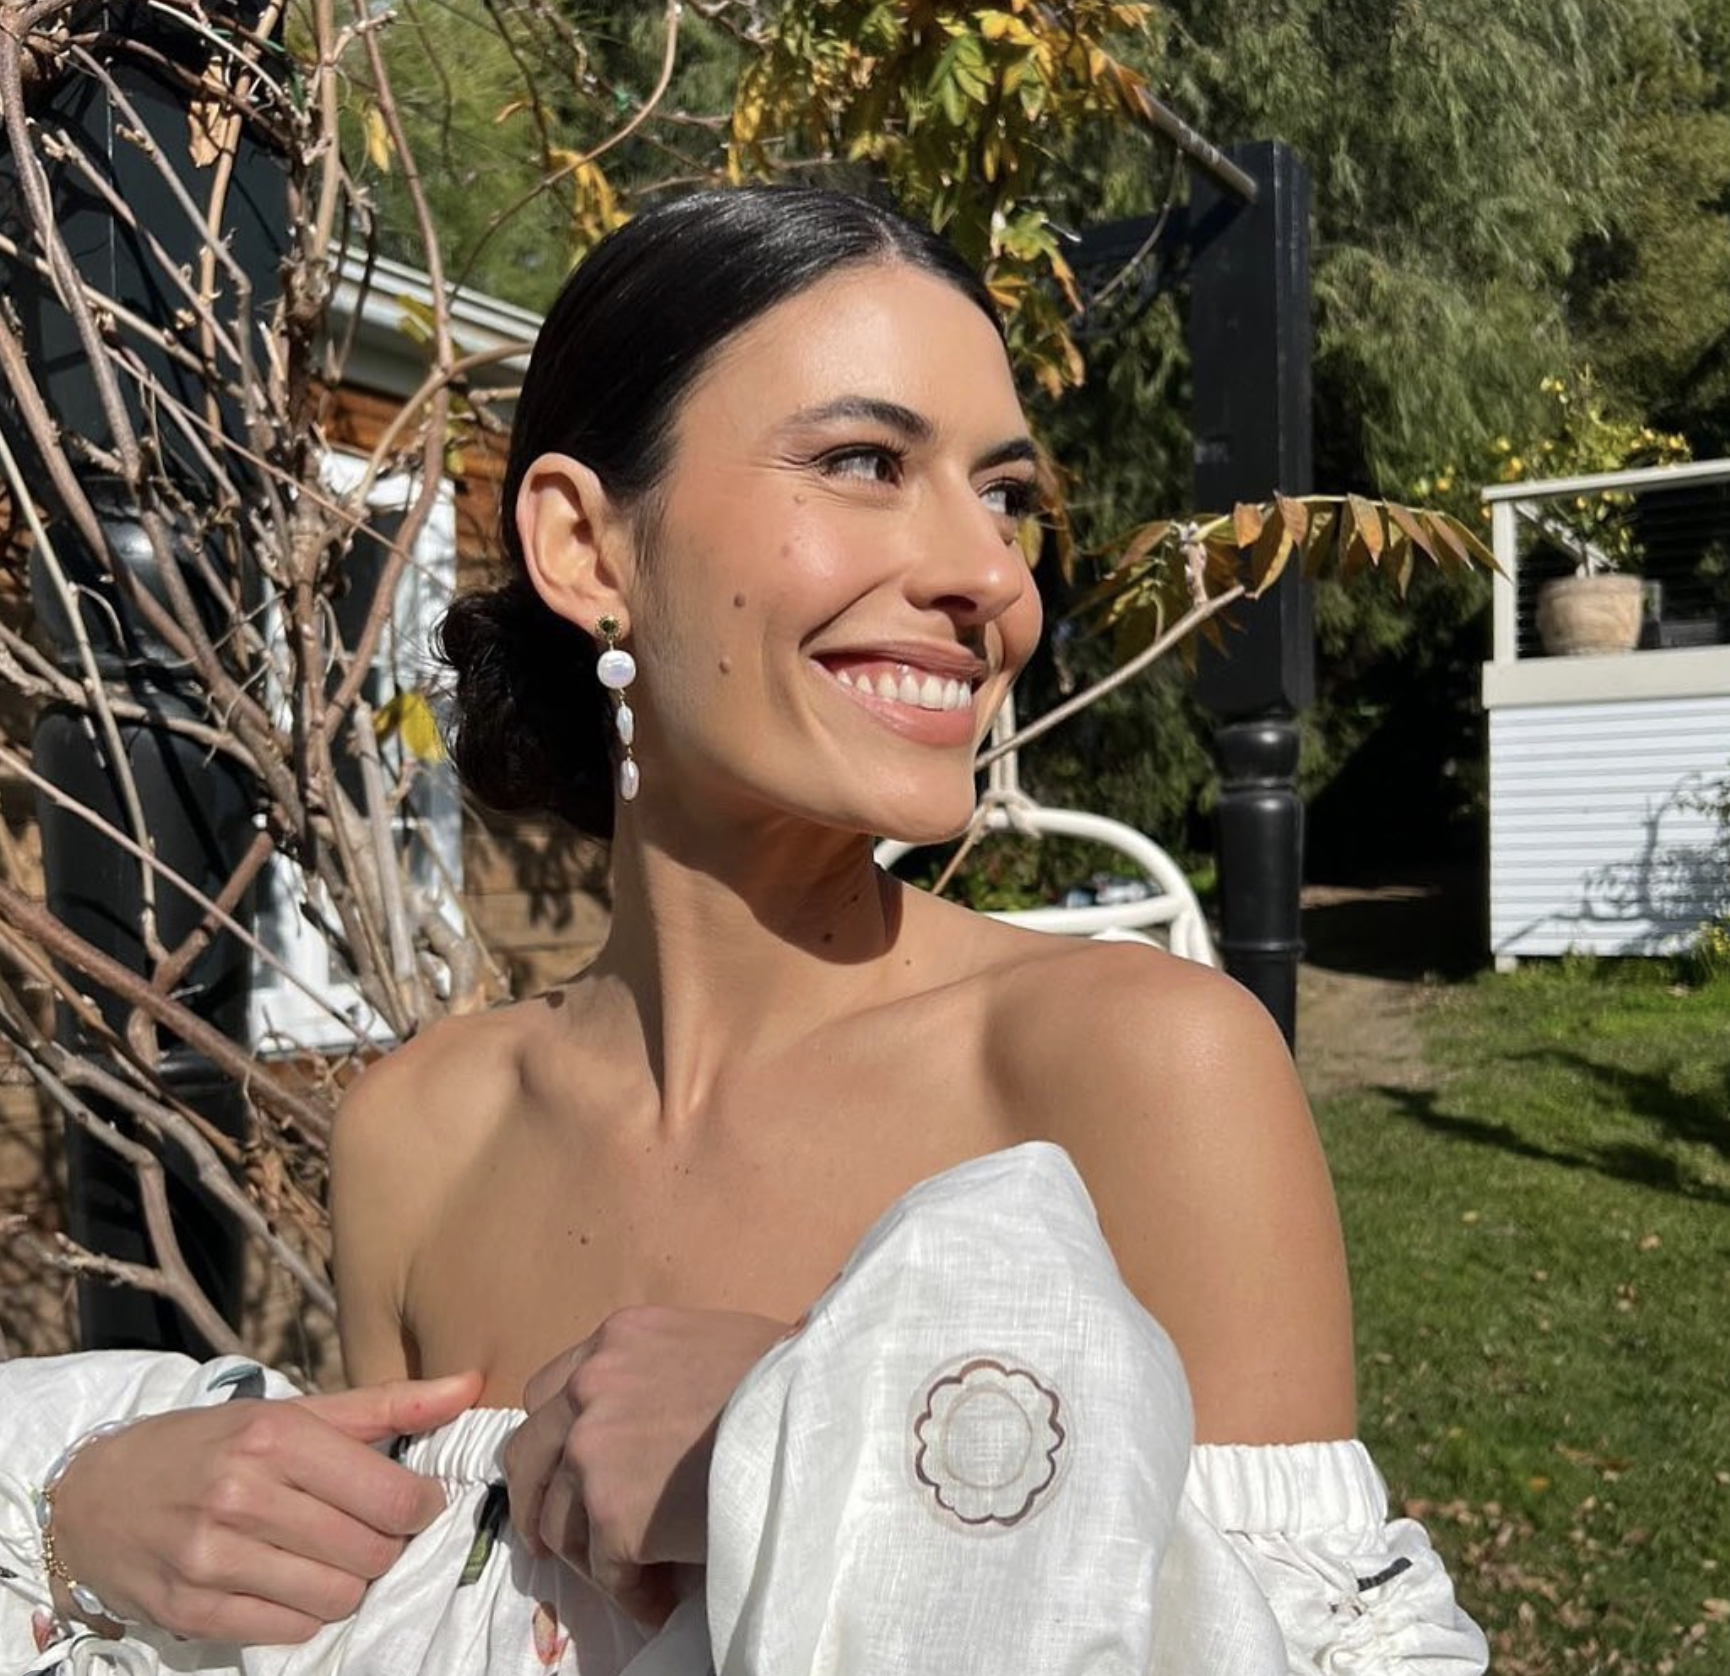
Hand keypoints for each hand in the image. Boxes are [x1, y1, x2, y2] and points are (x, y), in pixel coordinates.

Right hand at [48, 1371, 482, 1644]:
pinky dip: (303, 1614)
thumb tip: (471, 1385)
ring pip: (336, 1599)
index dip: (420, 1508)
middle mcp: (243, 1495)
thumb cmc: (210, 1444)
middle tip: (369, 1531)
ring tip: (329, 1557)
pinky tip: (288, 1582)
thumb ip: (389, 1405)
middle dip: (385, 1547)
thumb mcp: (293, 1411)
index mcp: (276, 1437)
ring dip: (348, 1584)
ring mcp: (212, 1558)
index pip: (391, 1496)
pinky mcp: (191, 1611)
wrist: (91, 1494)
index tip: (414, 1504)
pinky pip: (289, 1632)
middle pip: (369, 1553)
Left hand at [503, 1307, 785, 1625]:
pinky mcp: (614, 1514)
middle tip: (562, 1537)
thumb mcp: (708, 1343)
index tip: (574, 1471)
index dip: (560, 1439)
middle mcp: (590, 1386)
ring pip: (559, 1523)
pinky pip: (605, 1572)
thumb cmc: (786, 1376)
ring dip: (593, 1555)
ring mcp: (594, 1451)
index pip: (548, 1392)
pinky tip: (662, 1596)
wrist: (819, 1411)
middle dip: (541, 1502)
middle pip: (527, 1457)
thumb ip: (656, 1371)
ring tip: (636, 1576)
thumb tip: (646, 1423)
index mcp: (616, 1339)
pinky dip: (632, 1592)